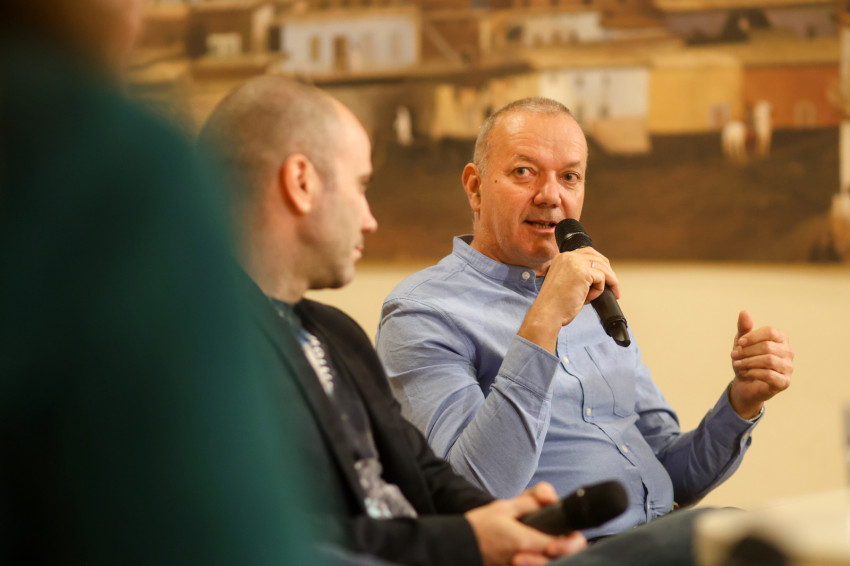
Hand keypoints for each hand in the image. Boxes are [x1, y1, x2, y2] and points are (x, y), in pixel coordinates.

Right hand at [465, 482, 587, 565]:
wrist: (460, 545)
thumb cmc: (480, 526)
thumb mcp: (504, 506)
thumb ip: (530, 501)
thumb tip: (551, 497)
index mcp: (525, 541)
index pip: (562, 546)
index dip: (570, 541)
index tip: (567, 533)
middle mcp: (524, 560)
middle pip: (558, 560)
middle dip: (562, 550)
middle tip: (556, 541)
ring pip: (546, 565)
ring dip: (547, 557)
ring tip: (544, 547)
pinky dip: (537, 561)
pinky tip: (531, 554)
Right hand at [518, 248, 619, 353]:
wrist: (548, 313)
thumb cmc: (556, 303)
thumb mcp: (566, 282)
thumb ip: (579, 274)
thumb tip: (600, 276)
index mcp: (561, 257)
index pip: (588, 253)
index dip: (599, 265)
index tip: (605, 277)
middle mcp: (567, 256)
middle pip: (598, 258)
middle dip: (608, 272)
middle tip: (613, 287)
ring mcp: (575, 263)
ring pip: (603, 268)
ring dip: (607, 283)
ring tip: (600, 296)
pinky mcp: (583, 273)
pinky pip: (602, 278)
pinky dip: (599, 290)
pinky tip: (588, 298)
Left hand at [729, 310, 793, 418]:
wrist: (745, 383)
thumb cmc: (746, 359)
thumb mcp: (742, 343)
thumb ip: (744, 328)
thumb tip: (744, 312)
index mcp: (781, 339)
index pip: (770, 332)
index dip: (753, 336)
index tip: (739, 343)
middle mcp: (788, 352)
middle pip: (767, 346)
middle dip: (747, 351)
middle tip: (734, 355)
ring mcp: (788, 368)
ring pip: (769, 360)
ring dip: (748, 362)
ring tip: (737, 364)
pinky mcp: (784, 382)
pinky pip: (769, 375)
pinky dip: (753, 373)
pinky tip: (744, 373)